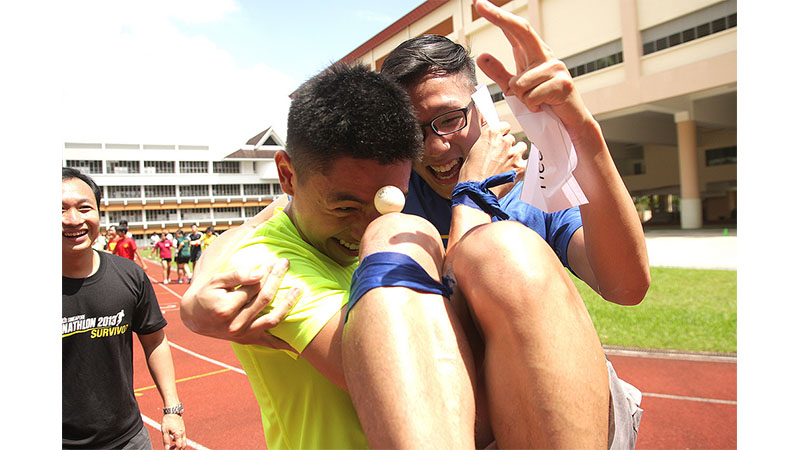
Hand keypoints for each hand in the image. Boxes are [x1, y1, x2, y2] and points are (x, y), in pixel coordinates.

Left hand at [161, 414, 185, 448]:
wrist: (173, 410)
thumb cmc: (168, 420)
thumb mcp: (164, 431)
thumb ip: (166, 440)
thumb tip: (166, 448)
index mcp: (178, 434)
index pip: (179, 446)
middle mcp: (182, 433)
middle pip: (183, 445)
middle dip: (178, 449)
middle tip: (172, 449)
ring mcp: (183, 430)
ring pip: (184, 441)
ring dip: (179, 445)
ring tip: (172, 446)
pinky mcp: (183, 428)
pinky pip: (183, 437)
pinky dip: (179, 441)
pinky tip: (173, 439)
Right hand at [180, 258, 300, 349]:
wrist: (195, 318)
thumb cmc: (207, 295)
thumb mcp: (216, 281)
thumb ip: (238, 276)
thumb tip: (260, 272)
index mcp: (226, 308)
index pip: (253, 287)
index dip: (265, 273)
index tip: (274, 261)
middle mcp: (235, 324)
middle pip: (264, 299)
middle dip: (276, 279)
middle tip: (285, 263)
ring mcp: (243, 335)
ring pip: (272, 319)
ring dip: (288, 304)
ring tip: (298, 289)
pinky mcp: (248, 341)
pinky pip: (270, 343)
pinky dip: (285, 344)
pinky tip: (300, 341)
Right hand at [459, 121, 525, 197]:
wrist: (476, 191)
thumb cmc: (470, 174)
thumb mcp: (473, 151)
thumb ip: (486, 144)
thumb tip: (492, 145)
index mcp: (491, 134)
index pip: (505, 126)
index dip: (502, 133)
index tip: (500, 139)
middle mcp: (504, 141)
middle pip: (512, 138)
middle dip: (507, 146)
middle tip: (500, 157)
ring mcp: (514, 154)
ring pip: (521, 147)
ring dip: (516, 153)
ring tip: (508, 164)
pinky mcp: (521, 167)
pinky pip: (528, 161)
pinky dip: (523, 165)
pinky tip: (515, 170)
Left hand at [472, 0, 594, 145]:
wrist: (569, 123)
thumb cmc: (544, 104)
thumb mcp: (516, 89)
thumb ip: (499, 73)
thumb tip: (481, 56)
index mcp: (534, 54)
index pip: (514, 30)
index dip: (498, 16)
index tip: (480, 4)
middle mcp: (545, 55)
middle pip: (521, 30)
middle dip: (499, 17)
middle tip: (479, 3)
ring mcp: (555, 67)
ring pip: (518, 83)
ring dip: (522, 100)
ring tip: (537, 103)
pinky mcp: (562, 83)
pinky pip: (530, 96)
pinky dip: (532, 107)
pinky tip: (545, 106)